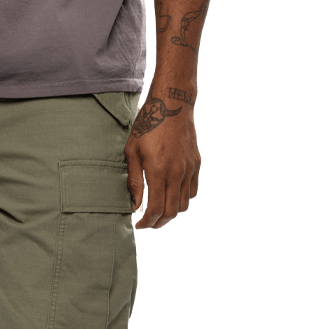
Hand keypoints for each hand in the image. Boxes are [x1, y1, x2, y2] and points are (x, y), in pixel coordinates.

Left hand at [125, 94, 200, 228]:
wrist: (172, 104)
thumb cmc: (147, 125)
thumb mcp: (132, 152)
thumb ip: (134, 182)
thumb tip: (134, 206)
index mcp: (158, 171)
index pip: (156, 209)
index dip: (147, 222)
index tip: (139, 224)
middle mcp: (177, 173)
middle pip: (172, 212)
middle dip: (159, 222)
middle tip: (148, 223)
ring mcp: (189, 169)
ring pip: (184, 204)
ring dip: (171, 212)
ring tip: (159, 210)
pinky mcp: (196, 164)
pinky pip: (192, 191)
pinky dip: (182, 198)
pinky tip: (171, 194)